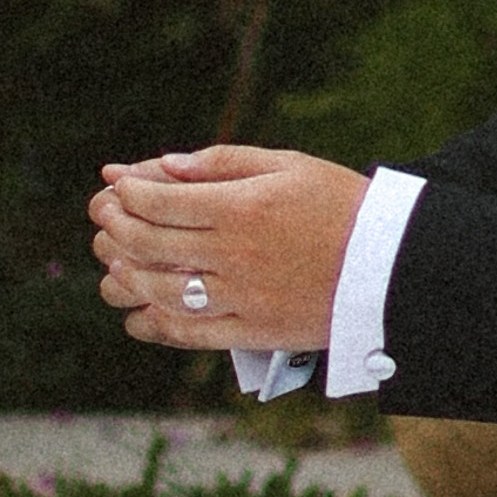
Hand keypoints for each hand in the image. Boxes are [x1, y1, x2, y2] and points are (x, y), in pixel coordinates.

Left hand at [95, 141, 370, 354]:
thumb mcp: (288, 165)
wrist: (391, 265)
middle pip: (152, 244)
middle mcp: (236, 255)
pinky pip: (190, 333)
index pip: (161, 201)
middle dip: (116, 228)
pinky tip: (137, 315)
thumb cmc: (339, 204)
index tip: (116, 186)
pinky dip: (155, 326)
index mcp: (243, 208)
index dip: (128, 193)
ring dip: (126, 277)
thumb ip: (222, 162)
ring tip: (114, 264)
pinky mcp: (252, 332)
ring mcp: (242, 298)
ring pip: (160, 292)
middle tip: (104, 220)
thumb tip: (161, 165)